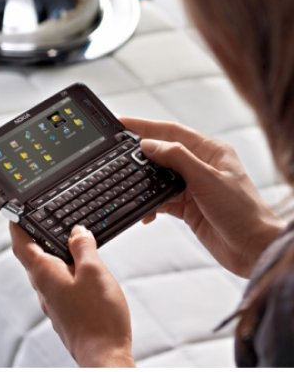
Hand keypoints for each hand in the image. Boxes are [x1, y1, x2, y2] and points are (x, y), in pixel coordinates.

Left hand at [10, 223, 134, 366]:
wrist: (104, 355)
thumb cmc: (98, 316)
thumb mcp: (93, 271)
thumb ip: (83, 248)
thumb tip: (77, 232)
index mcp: (45, 275)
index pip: (22, 245)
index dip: (17, 227)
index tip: (15, 215)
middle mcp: (44, 288)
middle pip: (34, 257)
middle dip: (38, 238)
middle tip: (46, 222)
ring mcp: (53, 301)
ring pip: (48, 270)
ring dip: (54, 253)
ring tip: (68, 241)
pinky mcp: (65, 310)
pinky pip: (60, 283)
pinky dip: (65, 269)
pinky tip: (80, 268)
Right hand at [121, 117, 285, 277]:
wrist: (252, 248)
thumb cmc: (241, 211)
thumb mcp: (207, 179)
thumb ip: (177, 159)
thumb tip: (148, 145)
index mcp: (210, 151)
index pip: (172, 132)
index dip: (146, 126)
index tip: (124, 123)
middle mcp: (200, 166)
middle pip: (164, 153)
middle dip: (141, 154)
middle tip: (118, 152)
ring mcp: (193, 187)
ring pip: (160, 178)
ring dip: (146, 183)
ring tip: (131, 184)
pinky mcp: (188, 206)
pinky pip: (163, 200)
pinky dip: (153, 205)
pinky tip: (147, 212)